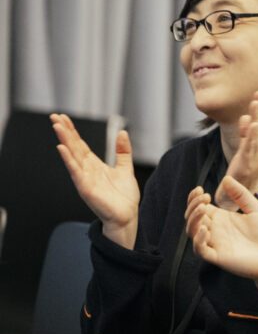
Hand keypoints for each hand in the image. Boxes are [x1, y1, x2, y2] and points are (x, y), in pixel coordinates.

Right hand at [51, 113, 139, 247]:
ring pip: (72, 156)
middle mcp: (86, 170)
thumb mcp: (125, 168)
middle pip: (73, 147)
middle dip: (64, 131)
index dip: (72, 131)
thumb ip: (123, 151)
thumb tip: (122, 132)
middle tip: (54, 116)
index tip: (63, 117)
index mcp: (94, 165)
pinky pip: (76, 171)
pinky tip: (62, 148)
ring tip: (57, 126)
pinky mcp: (86, 188)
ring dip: (64, 141)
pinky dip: (69, 160)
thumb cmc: (123, 197)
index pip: (80, 144)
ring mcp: (84, 179)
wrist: (127, 216)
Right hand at [186, 176, 257, 281]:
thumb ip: (241, 194)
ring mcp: (214, 243)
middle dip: (193, 206)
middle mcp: (213, 230)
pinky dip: (198, 240)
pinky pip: (200, 250)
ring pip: (192, 232)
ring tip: (203, 210)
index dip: (194, 198)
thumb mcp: (255, 209)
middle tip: (204, 198)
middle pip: (191, 218)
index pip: (198, 206)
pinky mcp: (217, 257)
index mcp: (220, 218)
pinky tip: (205, 229)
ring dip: (193, 220)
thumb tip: (226, 178)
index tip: (201, 189)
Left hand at [216, 91, 257, 209]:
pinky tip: (254, 125)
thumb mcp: (242, 149)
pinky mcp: (248, 165)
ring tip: (256, 105)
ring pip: (257, 136)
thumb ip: (245, 134)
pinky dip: (253, 136)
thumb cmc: (240, 172)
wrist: (235, 195)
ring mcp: (256, 158)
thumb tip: (246, 117)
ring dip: (257, 119)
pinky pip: (251, 148)